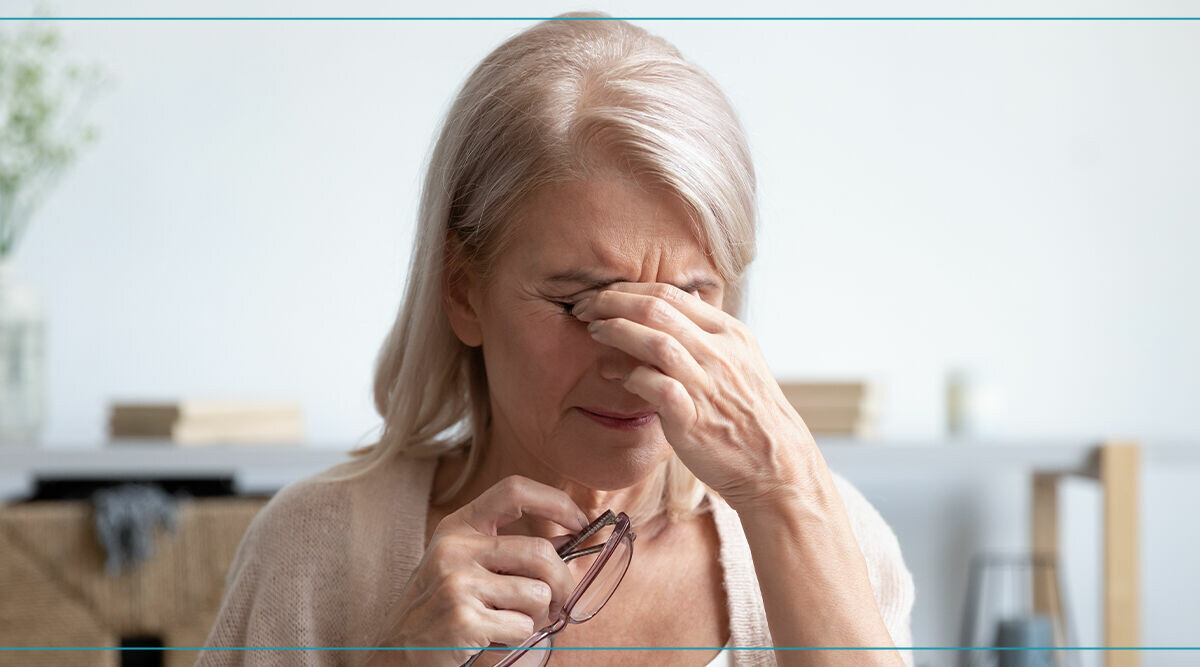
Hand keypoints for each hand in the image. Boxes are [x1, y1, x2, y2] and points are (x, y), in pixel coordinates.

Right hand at [366, 476, 588, 665]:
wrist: (397, 651)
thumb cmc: (440, 606)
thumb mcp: (465, 564)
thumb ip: (509, 550)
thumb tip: (570, 538)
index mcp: (457, 527)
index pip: (514, 491)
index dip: (555, 502)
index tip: (579, 521)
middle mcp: (455, 548)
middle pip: (540, 552)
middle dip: (565, 582)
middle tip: (564, 601)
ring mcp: (456, 583)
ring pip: (538, 594)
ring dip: (539, 616)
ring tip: (514, 622)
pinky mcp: (463, 619)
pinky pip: (522, 627)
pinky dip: (519, 637)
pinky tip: (494, 637)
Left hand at [572, 282, 815, 510]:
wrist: (774, 463)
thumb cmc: (749, 412)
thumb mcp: (740, 359)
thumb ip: (708, 330)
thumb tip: (686, 296)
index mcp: (729, 332)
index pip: (670, 293)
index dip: (628, 290)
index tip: (601, 295)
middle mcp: (719, 353)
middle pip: (657, 309)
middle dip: (613, 303)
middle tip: (584, 308)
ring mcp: (707, 385)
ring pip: (656, 343)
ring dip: (618, 332)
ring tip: (593, 331)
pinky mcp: (694, 419)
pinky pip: (658, 388)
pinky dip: (632, 377)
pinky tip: (614, 376)